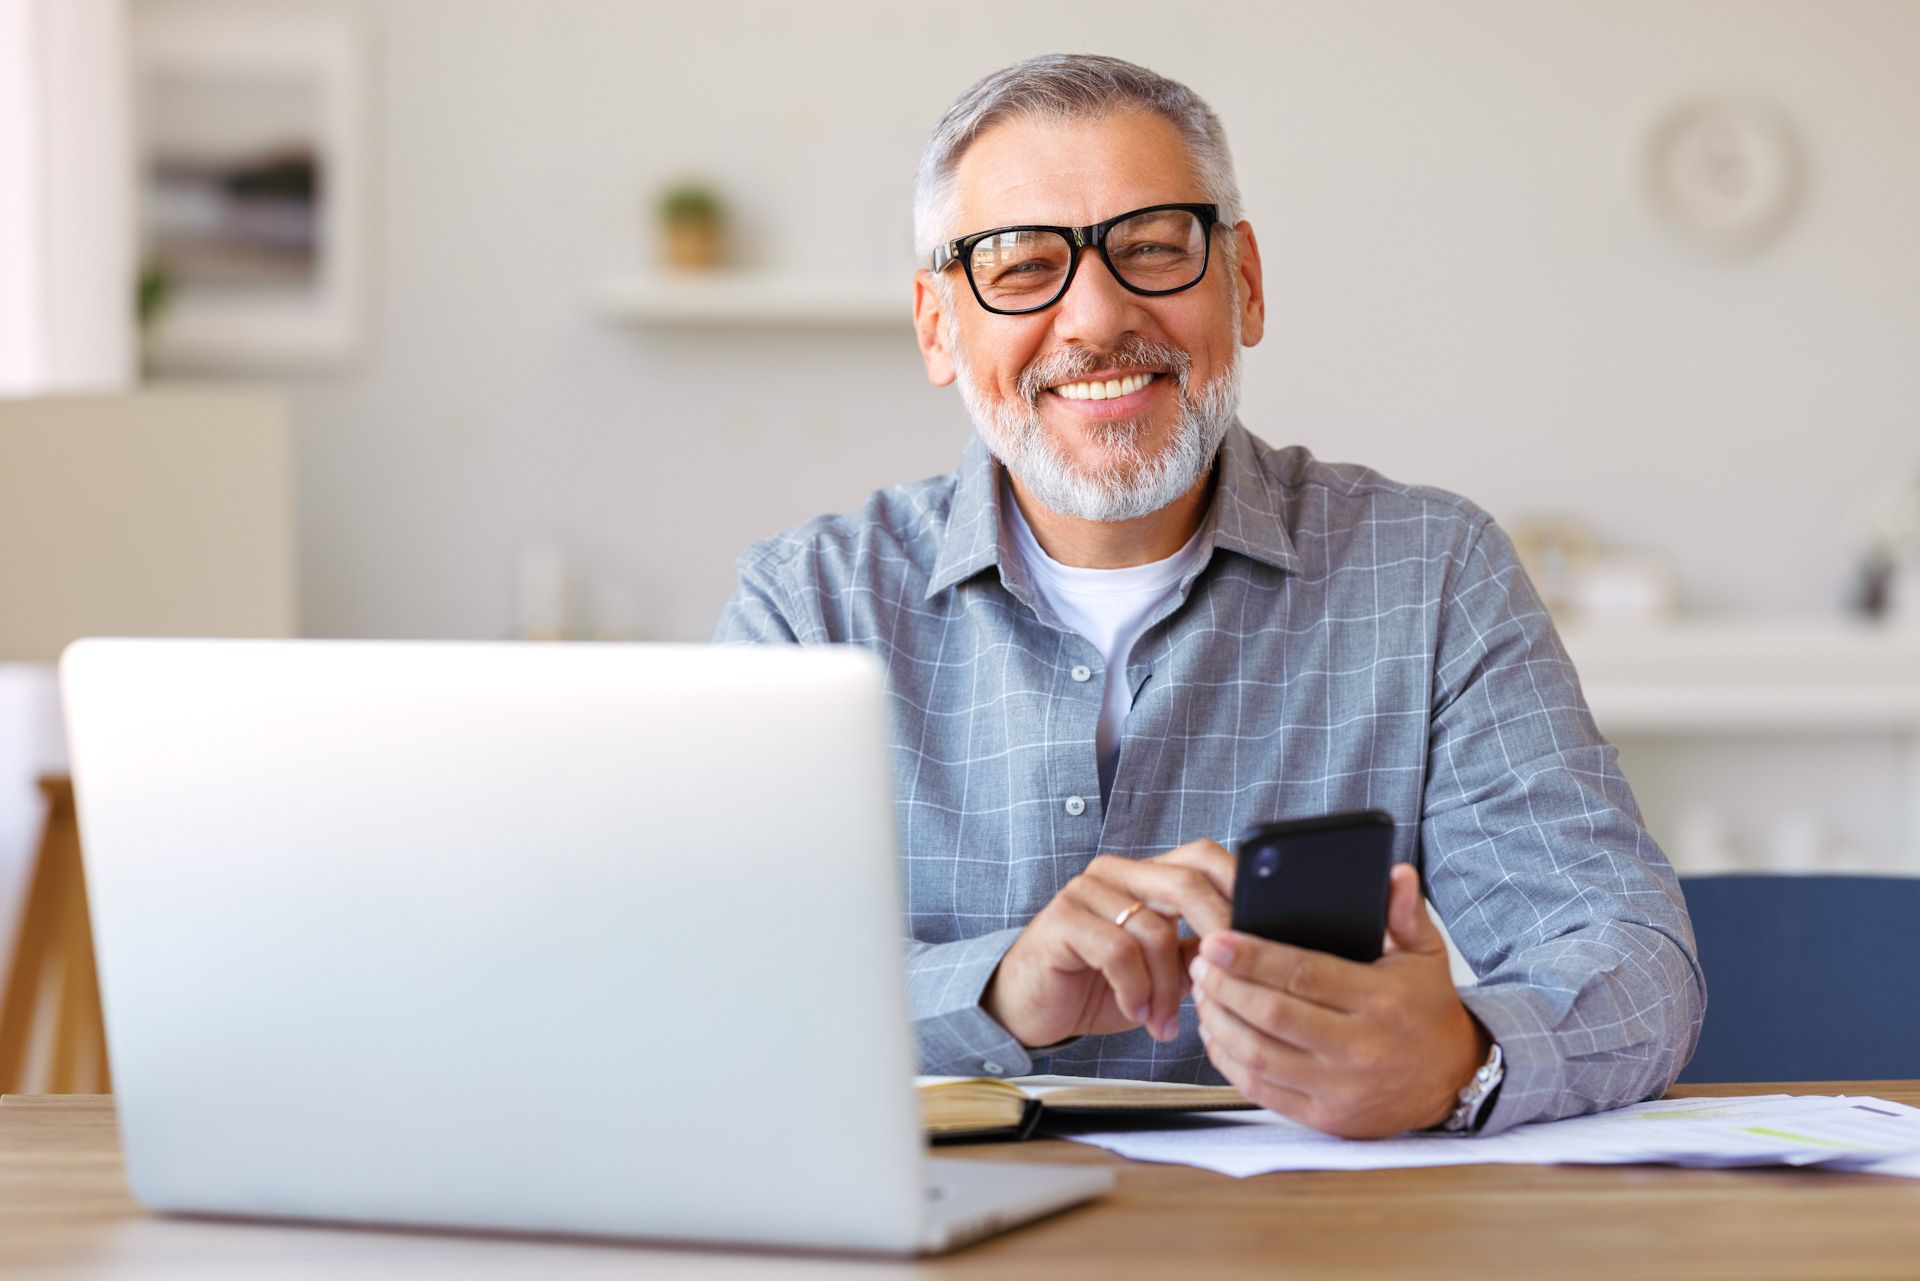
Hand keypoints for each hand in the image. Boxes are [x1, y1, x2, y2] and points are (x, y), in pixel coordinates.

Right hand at [983, 840, 1234, 1048]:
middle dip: (1216, 934)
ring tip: (1163, 1021)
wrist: (1030, 1007)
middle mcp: (1118, 874)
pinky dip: (1134, 991)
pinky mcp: (1062, 919)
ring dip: (1167, 988)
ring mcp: (1087, 891)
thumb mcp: (1160, 971)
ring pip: (1154, 930)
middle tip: (1225, 980)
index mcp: (1146, 876)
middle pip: (1186, 883)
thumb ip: (1197, 952)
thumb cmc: (1095, 986)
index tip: (1260, 934)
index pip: (1202, 858)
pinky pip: (1117, 951)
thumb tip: (1251, 951)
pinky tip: (1133, 1012)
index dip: (1236, 888)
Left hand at [1191, 863, 1490, 1137]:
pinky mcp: (1324, 1118)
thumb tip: (1395, 873)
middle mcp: (1360, 1049)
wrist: (1452, 1080)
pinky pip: (1261, 1090)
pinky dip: (1229, 1060)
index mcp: (1380, 1002)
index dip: (1252, 957)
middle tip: (1201, 960)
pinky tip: (1217, 1032)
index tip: (1216, 938)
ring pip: (1258, 1054)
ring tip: (1202, 991)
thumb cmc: (1427, 1009)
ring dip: (1219, 1021)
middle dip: (1225, 985)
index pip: (1303, 974)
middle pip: (1271, 1014)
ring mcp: (1340, 1090)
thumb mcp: (1426, 954)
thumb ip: (1405, 912)